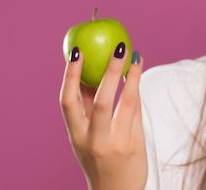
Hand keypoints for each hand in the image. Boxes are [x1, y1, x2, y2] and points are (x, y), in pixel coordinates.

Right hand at [60, 47, 147, 189]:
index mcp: (76, 136)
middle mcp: (94, 140)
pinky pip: (136, 112)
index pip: (67, 102)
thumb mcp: (85, 137)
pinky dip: (136, 91)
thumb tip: (88, 71)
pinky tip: (138, 74)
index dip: (70, 75)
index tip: (77, 52)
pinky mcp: (135, 145)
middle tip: (119, 48)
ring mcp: (116, 143)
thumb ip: (87, 108)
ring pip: (126, 103)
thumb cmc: (99, 157)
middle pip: (102, 101)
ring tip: (136, 56)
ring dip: (132, 77)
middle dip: (110, 72)